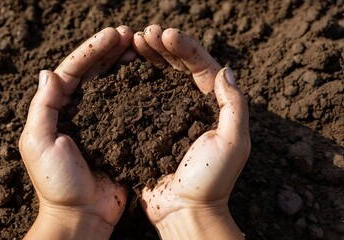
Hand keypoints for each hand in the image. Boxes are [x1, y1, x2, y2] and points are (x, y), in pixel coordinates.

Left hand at [19, 26, 132, 239]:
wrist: (82, 215)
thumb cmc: (57, 183)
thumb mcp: (39, 143)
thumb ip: (43, 107)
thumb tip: (48, 72)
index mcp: (56, 110)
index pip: (73, 71)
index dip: (92, 50)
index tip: (113, 34)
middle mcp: (78, 112)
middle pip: (94, 73)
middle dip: (111, 52)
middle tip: (131, 35)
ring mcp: (101, 122)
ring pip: (113, 86)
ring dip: (124, 65)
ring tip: (140, 48)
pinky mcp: (119, 135)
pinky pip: (128, 107)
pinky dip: (137, 90)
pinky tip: (149, 77)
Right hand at [133, 25, 249, 238]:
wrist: (183, 210)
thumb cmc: (210, 180)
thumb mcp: (233, 142)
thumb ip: (234, 105)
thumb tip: (227, 70)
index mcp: (214, 106)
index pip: (201, 66)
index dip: (184, 46)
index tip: (164, 34)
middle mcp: (192, 107)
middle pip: (178, 67)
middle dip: (162, 47)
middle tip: (144, 34)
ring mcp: (169, 116)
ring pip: (160, 78)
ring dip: (148, 58)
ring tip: (133, 43)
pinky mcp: (150, 127)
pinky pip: (143, 98)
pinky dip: (135, 81)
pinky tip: (125, 70)